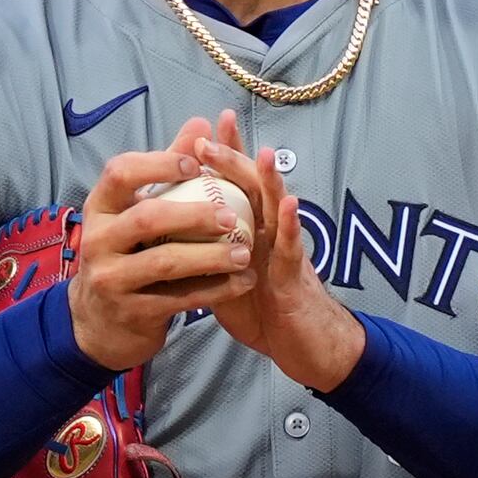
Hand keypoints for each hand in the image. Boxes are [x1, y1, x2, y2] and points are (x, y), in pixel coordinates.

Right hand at [67, 125, 257, 370]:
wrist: (101, 321)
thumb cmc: (128, 251)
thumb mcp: (136, 210)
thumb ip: (167, 168)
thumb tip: (201, 123)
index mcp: (100, 207)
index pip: (121, 172)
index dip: (159, 164)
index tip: (197, 163)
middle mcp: (98, 240)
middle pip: (148, 219)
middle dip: (194, 214)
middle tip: (232, 215)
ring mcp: (111, 279)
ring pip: (166, 262)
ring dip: (211, 256)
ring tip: (245, 252)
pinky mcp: (132, 312)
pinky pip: (179, 298)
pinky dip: (215, 290)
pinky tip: (241, 282)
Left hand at [183, 110, 365, 391]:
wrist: (307, 349)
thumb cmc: (267, 314)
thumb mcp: (226, 281)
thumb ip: (207, 257)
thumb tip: (170, 244)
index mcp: (249, 233)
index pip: (234, 189)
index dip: (221, 158)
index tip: (202, 128)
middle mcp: (268, 235)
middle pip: (251, 188)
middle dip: (232, 160)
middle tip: (209, 136)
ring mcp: (284, 253)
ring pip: (276, 210)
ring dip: (268, 180)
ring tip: (262, 153)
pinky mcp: (295, 278)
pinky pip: (293, 249)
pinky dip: (290, 226)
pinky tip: (289, 204)